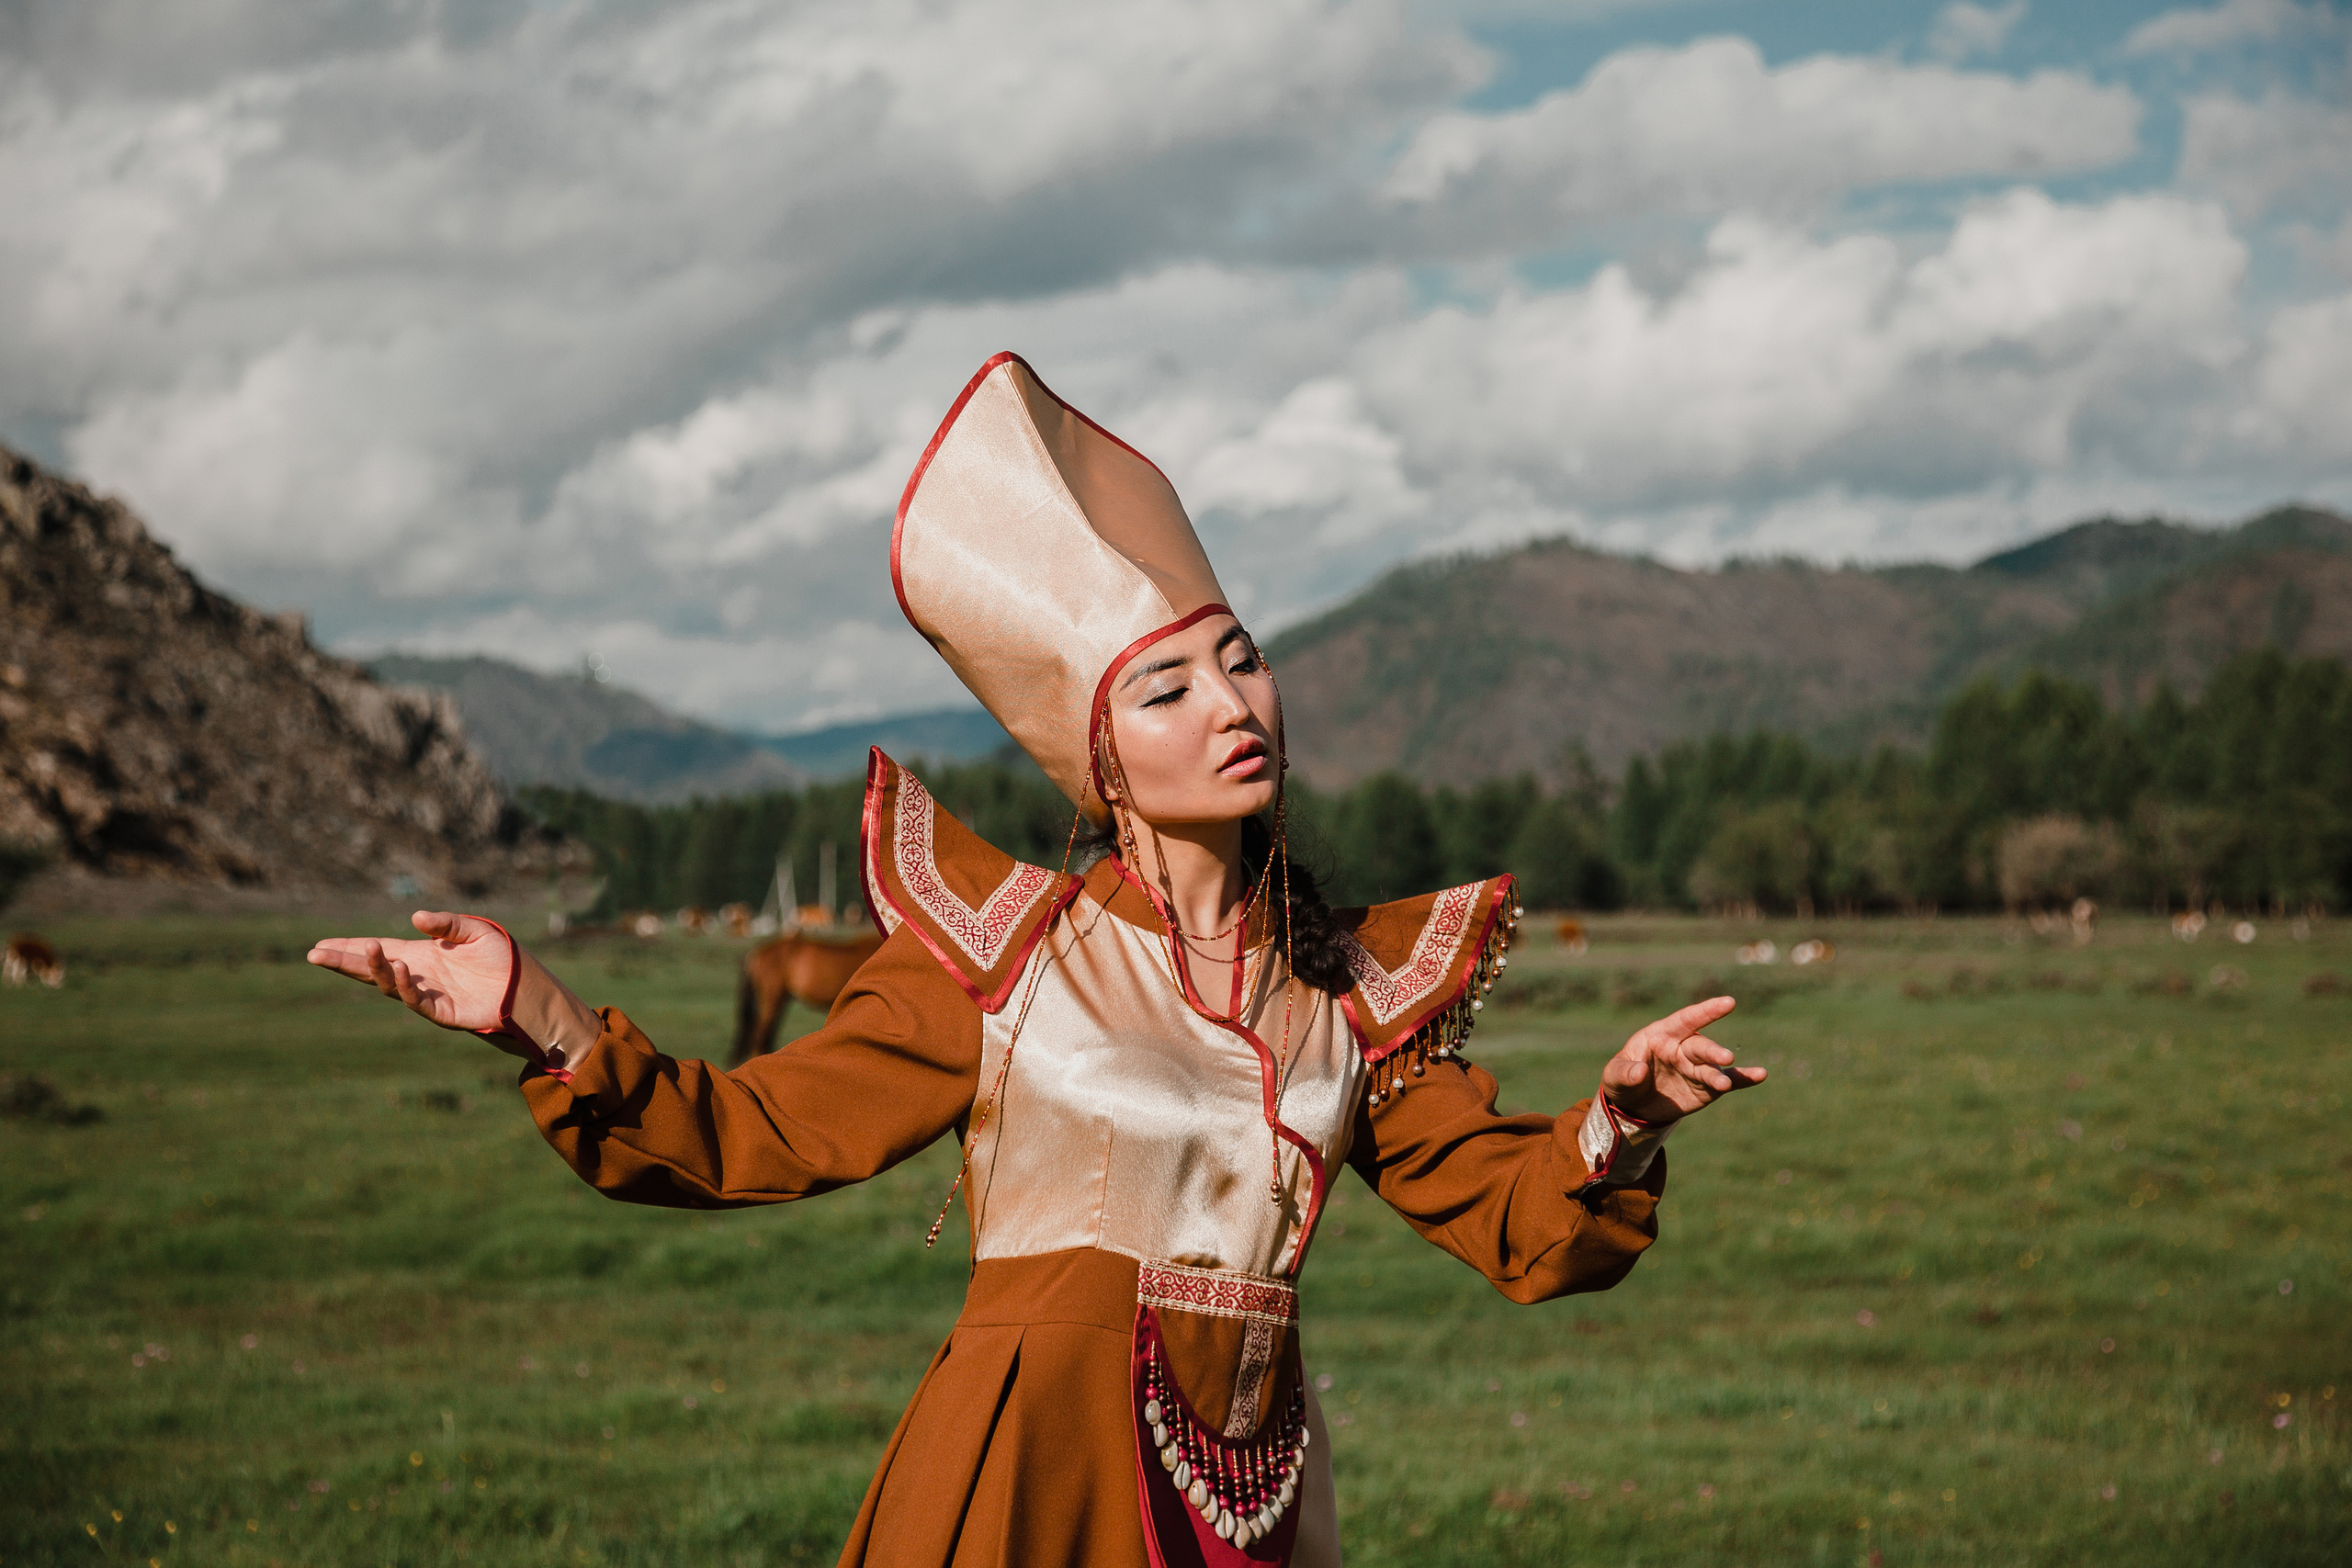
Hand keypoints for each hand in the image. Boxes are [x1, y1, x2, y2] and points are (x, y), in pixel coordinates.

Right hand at [307, 910, 516, 1034]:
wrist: (525, 987)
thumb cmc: (500, 958)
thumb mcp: (473, 930)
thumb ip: (445, 923)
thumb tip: (414, 918)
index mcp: (420, 955)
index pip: (378, 950)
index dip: (350, 948)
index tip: (321, 944)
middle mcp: (417, 975)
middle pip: (372, 969)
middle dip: (344, 962)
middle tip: (314, 954)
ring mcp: (426, 995)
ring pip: (391, 985)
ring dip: (377, 968)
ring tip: (370, 949)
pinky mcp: (442, 1012)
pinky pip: (417, 1001)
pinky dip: (407, 986)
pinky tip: (402, 968)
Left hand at [1599, 996, 1764, 1123]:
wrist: (1633, 1106)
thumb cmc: (1623, 1080)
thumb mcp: (1614, 1077)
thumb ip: (1625, 1072)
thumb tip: (1639, 1072)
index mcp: (1661, 1035)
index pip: (1685, 1020)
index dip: (1706, 1011)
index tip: (1728, 1003)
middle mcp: (1683, 1048)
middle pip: (1701, 1047)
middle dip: (1713, 1051)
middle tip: (1725, 1058)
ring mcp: (1696, 1068)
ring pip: (1712, 1067)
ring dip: (1720, 1074)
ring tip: (1724, 1083)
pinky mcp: (1706, 1087)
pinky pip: (1728, 1082)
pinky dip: (1744, 1079)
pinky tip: (1760, 1074)